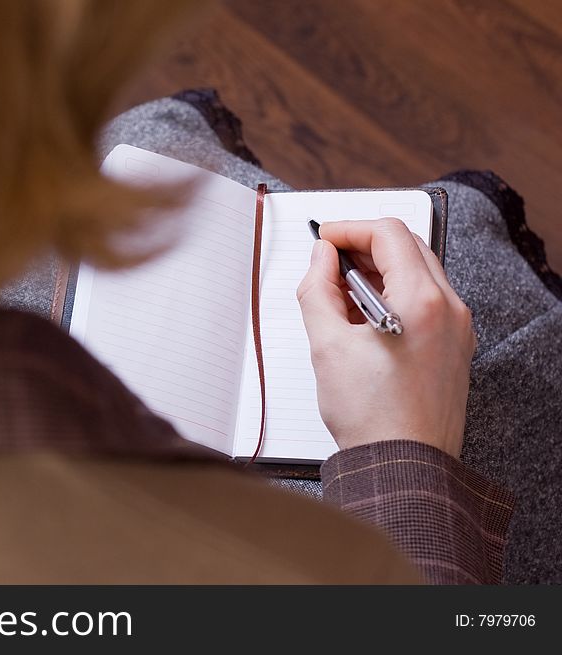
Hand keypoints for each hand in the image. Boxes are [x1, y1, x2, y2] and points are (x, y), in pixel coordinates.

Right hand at [296, 218, 475, 457]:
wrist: (403, 465)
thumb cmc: (370, 415)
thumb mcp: (327, 345)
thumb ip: (317, 289)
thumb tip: (320, 258)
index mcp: (421, 301)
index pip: (387, 233)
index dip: (348, 229)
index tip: (323, 240)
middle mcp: (449, 308)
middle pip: (406, 247)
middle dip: (363, 246)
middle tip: (328, 262)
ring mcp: (457, 329)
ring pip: (417, 273)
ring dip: (377, 271)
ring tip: (340, 295)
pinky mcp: (453, 347)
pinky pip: (425, 301)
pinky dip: (393, 295)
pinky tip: (363, 319)